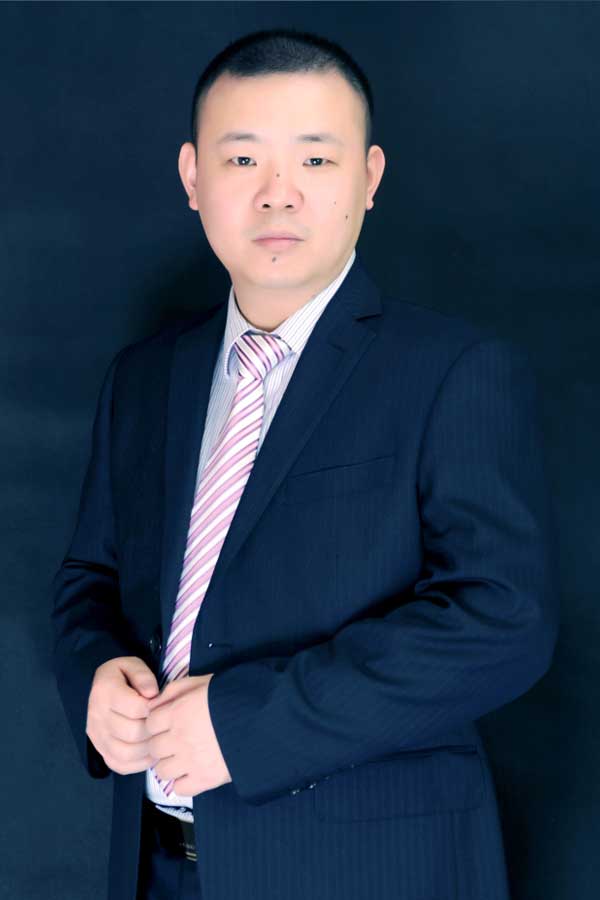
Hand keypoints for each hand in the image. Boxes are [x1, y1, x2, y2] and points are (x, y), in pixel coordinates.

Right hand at [86, 656, 159, 774]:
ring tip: (159, 738)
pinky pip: (120, 765)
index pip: (136, 709)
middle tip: (163, 724)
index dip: (154, 709)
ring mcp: (97, 737)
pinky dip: (139, 763)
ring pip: (127, 753)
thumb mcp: (132, 664)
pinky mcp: (101, 750)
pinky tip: (150, 751)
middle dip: (153, 730)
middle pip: (133, 733)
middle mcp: (97, 716)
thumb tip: (153, 694)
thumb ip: (143, 675)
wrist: (103, 687)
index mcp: (105, 691)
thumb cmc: (123, 676)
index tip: (161, 705)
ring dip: (148, 749)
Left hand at [146, 674, 231, 796]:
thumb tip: (155, 703)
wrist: (264, 718)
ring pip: (162, 770)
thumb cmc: (234, 696)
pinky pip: (179, 789)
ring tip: (184, 757)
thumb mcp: (203, 681)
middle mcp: (179, 737)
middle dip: (162, 743)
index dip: (157, 723)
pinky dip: (183, 782)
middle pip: (153, 747)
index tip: (167, 723)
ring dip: (170, 764)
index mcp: (178, 712)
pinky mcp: (205, 779)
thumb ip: (176, 689)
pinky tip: (193, 771)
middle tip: (176, 740)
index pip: (149, 723)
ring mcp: (191, 761)